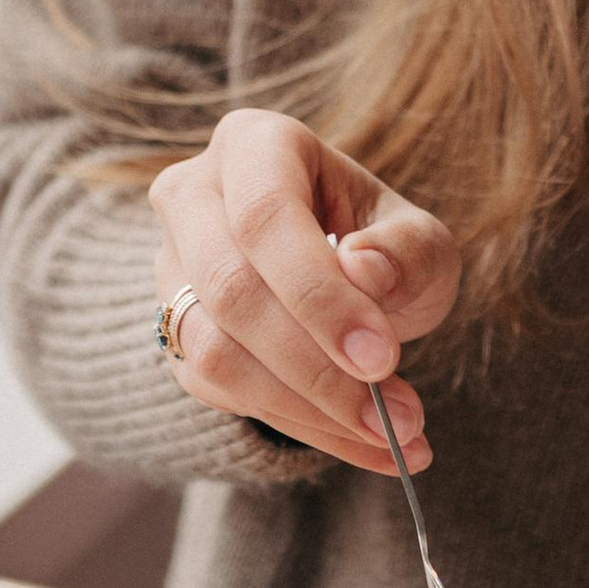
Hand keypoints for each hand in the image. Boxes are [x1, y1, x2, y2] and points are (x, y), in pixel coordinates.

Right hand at [151, 109, 460, 473]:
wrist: (345, 283)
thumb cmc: (382, 247)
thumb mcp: (418, 239)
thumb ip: (405, 252)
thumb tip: (365, 273)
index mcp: (254, 144)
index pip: (265, 216)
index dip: (317, 294)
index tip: (380, 358)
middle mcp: (192, 196)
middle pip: (229, 289)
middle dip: (314, 366)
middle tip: (394, 416)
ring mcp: (170, 268)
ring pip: (213, 351)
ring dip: (307, 408)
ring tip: (393, 436)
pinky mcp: (172, 334)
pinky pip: (221, 395)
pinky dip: (300, 427)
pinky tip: (362, 443)